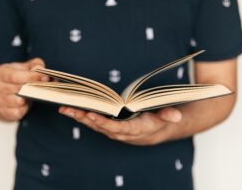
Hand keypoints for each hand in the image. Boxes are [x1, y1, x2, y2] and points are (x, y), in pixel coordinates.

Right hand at [0, 58, 47, 120]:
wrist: (7, 90)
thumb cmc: (20, 76)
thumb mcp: (27, 67)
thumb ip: (35, 65)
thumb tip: (41, 70)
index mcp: (1, 72)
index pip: (14, 76)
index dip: (30, 77)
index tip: (42, 77)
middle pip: (17, 89)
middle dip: (32, 88)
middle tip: (44, 87)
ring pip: (16, 101)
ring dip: (28, 99)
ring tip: (35, 95)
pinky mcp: (4, 111)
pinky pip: (16, 113)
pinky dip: (24, 110)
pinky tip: (27, 105)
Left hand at [59, 106, 181, 145]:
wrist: (153, 132)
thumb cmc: (158, 122)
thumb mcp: (165, 118)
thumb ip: (168, 116)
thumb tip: (176, 116)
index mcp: (133, 130)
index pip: (115, 128)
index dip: (103, 122)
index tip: (91, 114)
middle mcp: (120, 132)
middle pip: (99, 126)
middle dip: (84, 118)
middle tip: (69, 109)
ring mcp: (113, 130)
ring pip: (94, 124)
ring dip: (79, 117)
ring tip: (65, 108)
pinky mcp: (109, 126)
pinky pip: (94, 122)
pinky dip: (82, 116)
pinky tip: (72, 109)